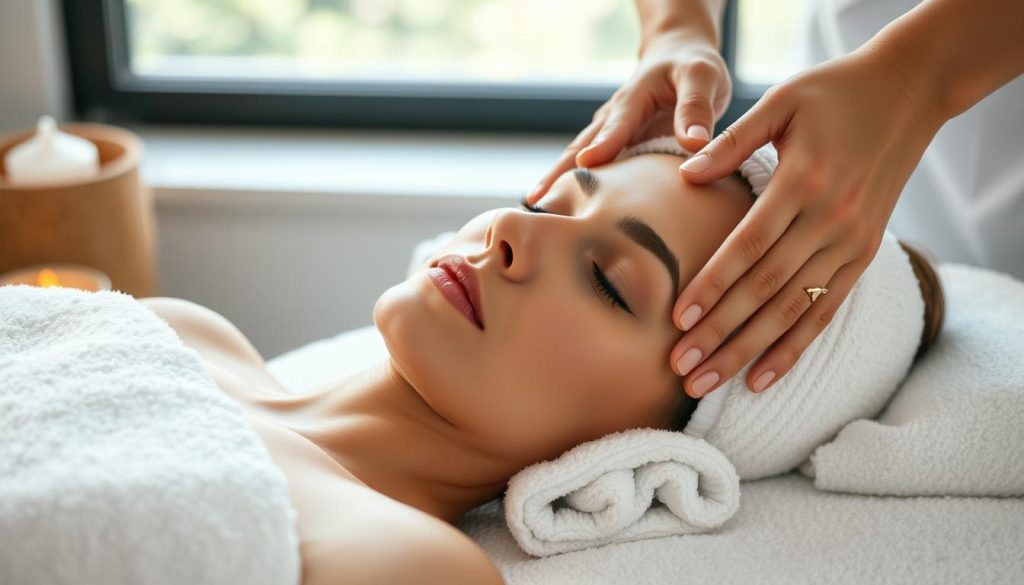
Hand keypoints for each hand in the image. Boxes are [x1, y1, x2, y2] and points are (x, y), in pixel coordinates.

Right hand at [525, 32, 731, 204]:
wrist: (676, 57)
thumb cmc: (690, 67)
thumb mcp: (702, 76)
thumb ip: (696, 108)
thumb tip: (694, 144)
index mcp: (633, 98)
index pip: (617, 124)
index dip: (602, 144)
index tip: (585, 164)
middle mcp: (613, 118)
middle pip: (580, 148)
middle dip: (558, 173)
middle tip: (538, 201)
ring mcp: (610, 136)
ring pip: (578, 161)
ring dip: (558, 183)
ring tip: (538, 209)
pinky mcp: (616, 150)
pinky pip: (596, 172)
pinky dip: (577, 188)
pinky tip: (565, 209)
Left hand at [669, 47, 945, 397]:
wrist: (908, 93)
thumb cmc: (833, 92)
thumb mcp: (781, 101)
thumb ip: (733, 141)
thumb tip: (685, 174)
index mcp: (803, 182)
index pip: (749, 247)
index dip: (713, 285)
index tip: (677, 319)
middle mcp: (830, 220)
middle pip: (766, 289)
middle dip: (720, 333)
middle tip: (679, 367)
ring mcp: (851, 243)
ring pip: (792, 311)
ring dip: (747, 351)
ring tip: (705, 383)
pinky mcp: (863, 256)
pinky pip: (825, 311)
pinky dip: (793, 348)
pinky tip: (760, 379)